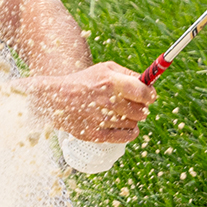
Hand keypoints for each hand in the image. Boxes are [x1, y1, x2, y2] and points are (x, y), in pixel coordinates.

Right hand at [15, 61, 156, 143]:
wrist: (56, 98)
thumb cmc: (84, 81)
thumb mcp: (105, 69)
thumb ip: (128, 74)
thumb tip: (148, 84)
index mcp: (111, 83)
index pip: (144, 94)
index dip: (150, 95)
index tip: (149, 96)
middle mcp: (108, 102)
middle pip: (141, 111)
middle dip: (141, 108)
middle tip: (134, 105)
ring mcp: (102, 120)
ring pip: (134, 124)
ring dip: (132, 119)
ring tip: (122, 113)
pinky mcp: (96, 135)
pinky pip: (126, 137)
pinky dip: (130, 132)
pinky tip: (125, 126)